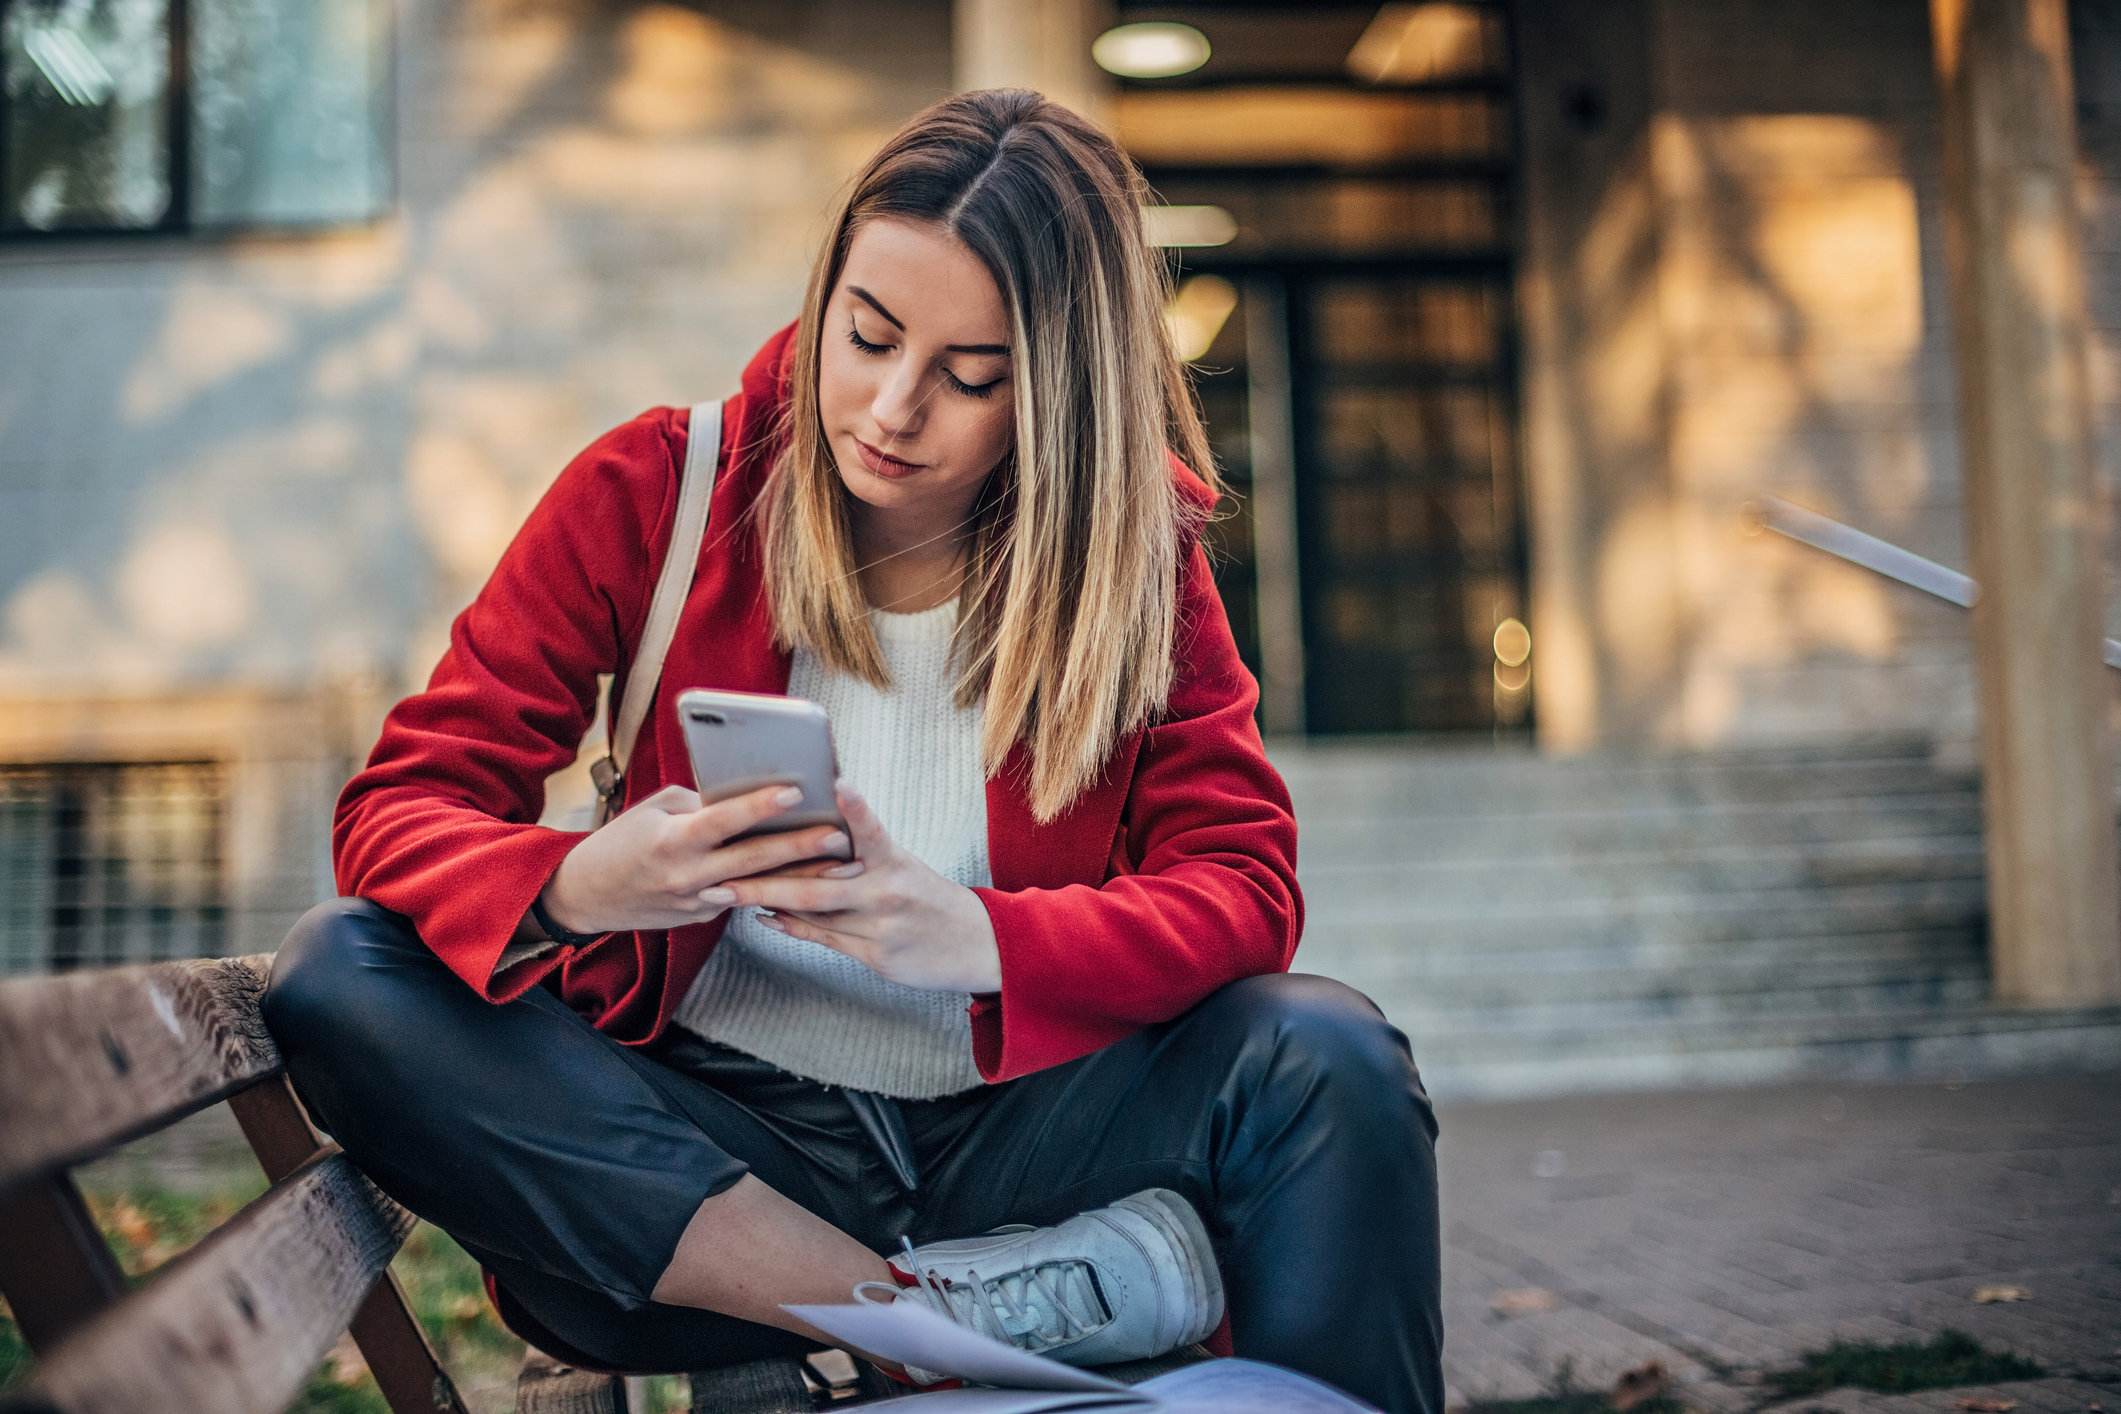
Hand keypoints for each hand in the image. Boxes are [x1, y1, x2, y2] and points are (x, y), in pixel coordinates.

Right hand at [541, 784, 852, 934]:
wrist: (588, 896)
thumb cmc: (621, 842)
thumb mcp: (654, 811)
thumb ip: (699, 804)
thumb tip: (743, 796)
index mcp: (674, 840)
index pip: (725, 819)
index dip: (761, 805)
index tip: (797, 791)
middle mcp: (689, 874)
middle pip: (754, 859)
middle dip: (800, 848)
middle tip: (839, 837)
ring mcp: (698, 901)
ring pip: (759, 887)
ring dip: (802, 879)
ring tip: (842, 869)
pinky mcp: (704, 916)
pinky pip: (744, 899)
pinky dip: (777, 890)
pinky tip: (813, 884)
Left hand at [719, 781, 1001, 992]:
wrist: (979, 943)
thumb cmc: (932, 899)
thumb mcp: (906, 868)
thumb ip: (864, 855)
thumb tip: (816, 837)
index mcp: (895, 862)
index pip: (870, 830)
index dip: (854, 808)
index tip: (838, 784)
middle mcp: (886, 891)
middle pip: (818, 884)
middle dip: (765, 879)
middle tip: (724, 872)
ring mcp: (881, 926)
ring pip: (814, 913)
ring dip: (768, 902)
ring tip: (727, 892)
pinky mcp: (877, 954)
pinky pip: (825, 939)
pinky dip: (792, 927)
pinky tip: (766, 918)